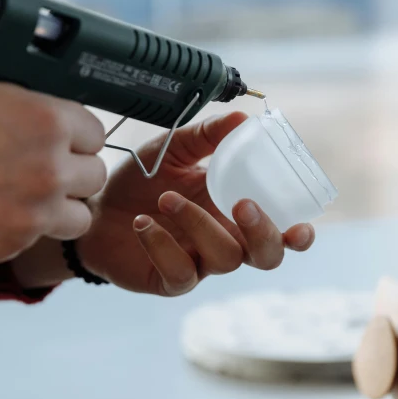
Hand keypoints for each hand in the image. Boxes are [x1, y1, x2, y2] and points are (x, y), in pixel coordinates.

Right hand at [0, 49, 106, 268]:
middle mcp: (49, 167)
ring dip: (61, 205)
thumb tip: (39, 65)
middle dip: (71, 170)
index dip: (75, 135)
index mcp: (46, 119)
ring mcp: (35, 209)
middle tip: (40, 166)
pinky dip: (27, 227)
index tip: (59, 139)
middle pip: (94, 173)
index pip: (95, 132)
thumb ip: (15, 75)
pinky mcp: (16, 242)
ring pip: (80, 214)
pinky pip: (43, 237)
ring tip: (29, 195)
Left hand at [75, 112, 314, 294]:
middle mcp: (227, 240)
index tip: (302, 226)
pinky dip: (163, 246)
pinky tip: (143, 223)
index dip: (299, 235)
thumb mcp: (175, 151)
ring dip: (199, 224)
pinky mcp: (171, 280)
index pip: (281, 231)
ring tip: (163, 198)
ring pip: (225, 259)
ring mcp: (201, 264)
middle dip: (263, 232)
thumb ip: (208, 137)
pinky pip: (181, 272)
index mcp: (237, 212)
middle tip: (240, 203)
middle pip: (267, 256)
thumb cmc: (142, 181)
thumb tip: (242, 117)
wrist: (95, 209)